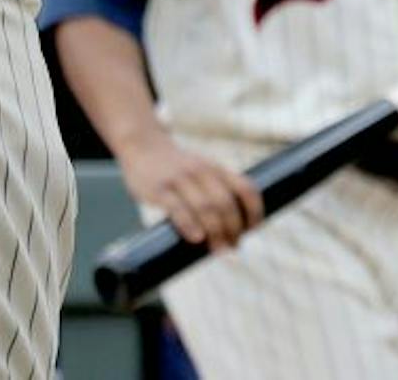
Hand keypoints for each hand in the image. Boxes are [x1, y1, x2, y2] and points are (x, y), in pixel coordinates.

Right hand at [119, 134, 264, 249]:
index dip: (254, 211)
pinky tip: (197, 239)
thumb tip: (232, 232)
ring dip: (216, 233)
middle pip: (226, 204)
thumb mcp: (202, 171)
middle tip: (234, 247)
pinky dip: (190, 225)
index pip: (246, 188)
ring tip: (220, 251)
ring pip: (205, 208)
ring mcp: (180, 179)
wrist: (143, 147)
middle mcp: (202, 171)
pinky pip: (177, 209)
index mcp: (217, 168)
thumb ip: (216, 192)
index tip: (254, 230)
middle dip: (234, 229)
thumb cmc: (177, 168)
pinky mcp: (160, 189)